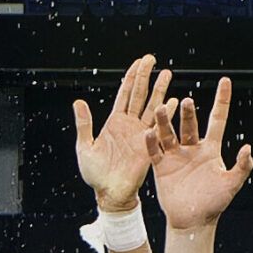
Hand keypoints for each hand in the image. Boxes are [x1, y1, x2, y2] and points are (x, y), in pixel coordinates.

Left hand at [74, 55, 172, 213]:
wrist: (109, 194)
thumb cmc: (95, 175)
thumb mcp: (85, 147)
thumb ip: (84, 125)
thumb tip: (78, 102)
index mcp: (114, 122)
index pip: (124, 93)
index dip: (131, 77)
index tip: (139, 62)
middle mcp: (129, 124)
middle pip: (139, 94)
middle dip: (146, 75)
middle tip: (152, 58)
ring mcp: (140, 133)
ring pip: (151, 105)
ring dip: (159, 89)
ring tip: (167, 73)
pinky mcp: (149, 145)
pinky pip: (159, 126)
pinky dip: (166, 113)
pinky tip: (174, 101)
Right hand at [149, 78, 251, 232]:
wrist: (193, 222)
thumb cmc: (214, 204)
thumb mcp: (232, 184)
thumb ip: (242, 167)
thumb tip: (247, 148)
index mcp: (211, 149)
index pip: (217, 119)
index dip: (221, 100)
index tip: (225, 81)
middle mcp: (192, 148)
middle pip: (189, 124)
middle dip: (187, 113)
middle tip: (185, 102)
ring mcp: (176, 157)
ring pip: (169, 134)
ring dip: (164, 122)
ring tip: (160, 109)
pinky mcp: (162, 168)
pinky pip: (155, 153)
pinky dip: (151, 144)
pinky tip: (148, 133)